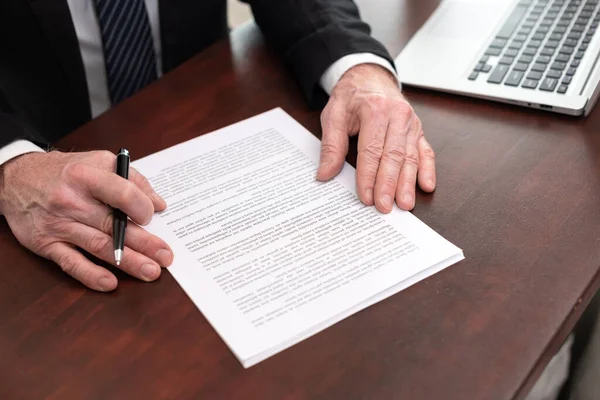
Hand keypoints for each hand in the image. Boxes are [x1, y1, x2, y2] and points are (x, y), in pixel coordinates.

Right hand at [0, 150, 172, 291]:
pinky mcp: (46, 244)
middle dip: (144, 243)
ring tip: (151, 271)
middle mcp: (70, 200)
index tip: (152, 216)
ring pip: (98, 246)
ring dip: (128, 261)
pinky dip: (91, 275)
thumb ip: (131, 179)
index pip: (121, 193)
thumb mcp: (97, 162)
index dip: (141, 207)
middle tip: (166, 257)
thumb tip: (158, 203)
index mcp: (86, 176)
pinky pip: (71, 263)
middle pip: (113, 226)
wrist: (16, 179)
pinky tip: (110, 283)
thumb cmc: (65, 172)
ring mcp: (58, 224)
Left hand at [317, 64, 435, 211]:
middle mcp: (398, 115)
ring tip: (405, 204)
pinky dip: (428, 169)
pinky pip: (425, 151)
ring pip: (411, 157)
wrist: (370, 77)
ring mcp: (411, 123)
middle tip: (385, 207)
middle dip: (389, 185)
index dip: (369, 176)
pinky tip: (427, 185)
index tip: (366, 197)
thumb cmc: (351, 97)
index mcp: (375, 110)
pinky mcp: (418, 130)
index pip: (372, 150)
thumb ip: (331, 145)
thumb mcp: (333, 115)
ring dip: (408, 183)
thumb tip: (324, 174)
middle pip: (394, 156)